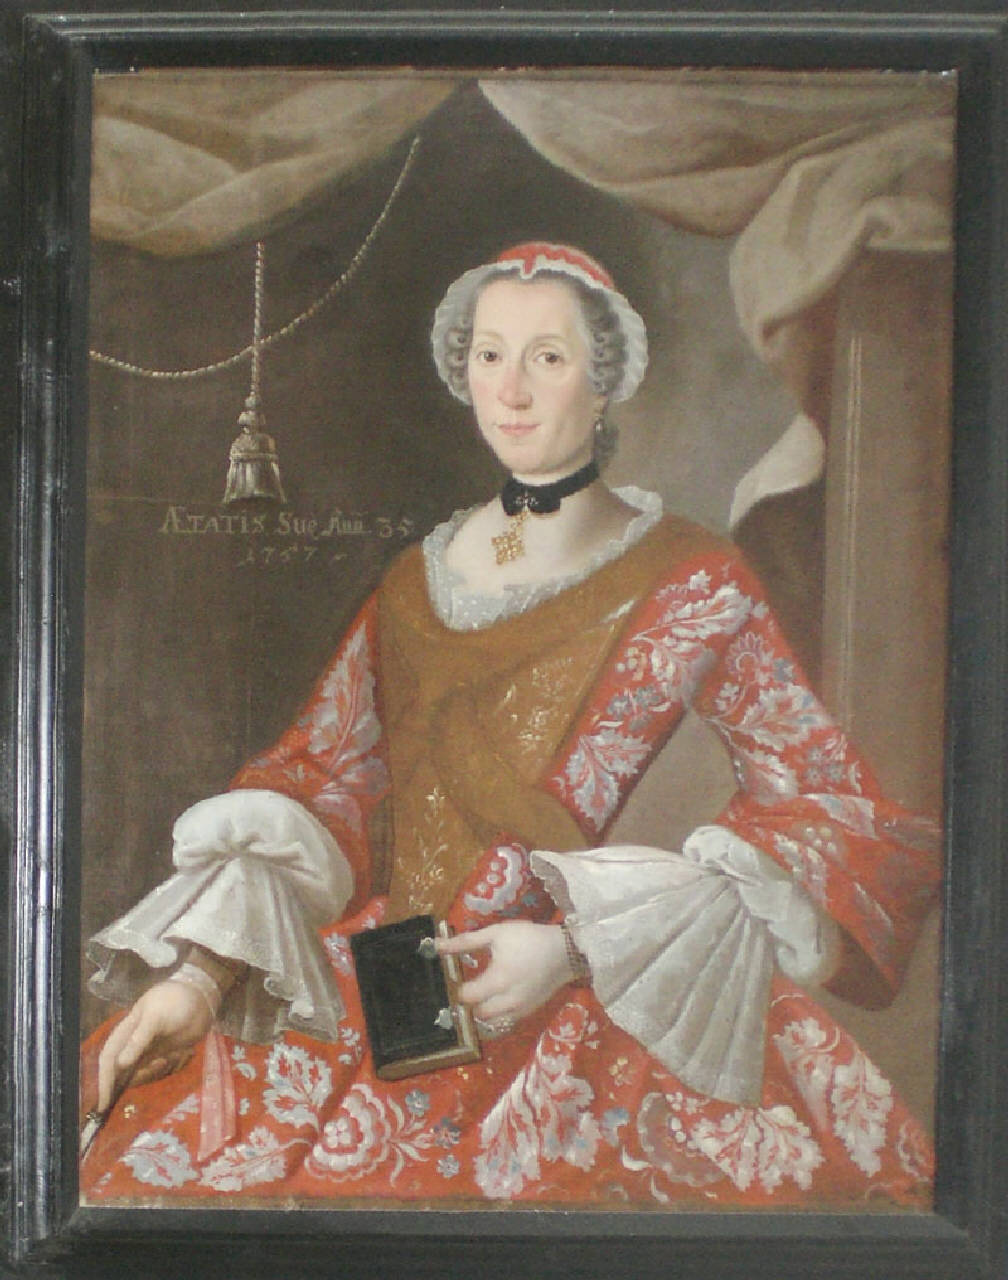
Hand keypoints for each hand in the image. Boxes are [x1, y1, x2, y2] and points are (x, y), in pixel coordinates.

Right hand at [96, 979, 212, 1112]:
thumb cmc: (175, 1001)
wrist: (202, 996)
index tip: (103, 1105)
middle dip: (143, 1075)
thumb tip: (121, 1064)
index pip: (109, 1059)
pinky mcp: (166, 1055)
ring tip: (177, 1051)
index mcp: (126, 1031)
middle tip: (163, 1062)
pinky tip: (185, 1051)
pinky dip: (174, 1066)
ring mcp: (151, 1051)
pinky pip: (164, 1071)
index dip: (104, 1081)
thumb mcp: (156, 1016)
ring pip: (147, 1074)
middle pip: (126, 1072)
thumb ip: (139, 1039)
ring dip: (161, 1069)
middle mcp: (134, 1045)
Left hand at [437, 921, 570, 1026]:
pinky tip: (501, 997)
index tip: (461, 977)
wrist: (564, 951)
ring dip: (485, 1011)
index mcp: (498, 980)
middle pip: (478, 1013)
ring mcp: (520, 1010)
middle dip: (473, 1002)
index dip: (460, 988)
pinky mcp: (529, 1013)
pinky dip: (500, 1013)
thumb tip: (438, 945)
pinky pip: (506, 1021)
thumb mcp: (496, 934)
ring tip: (486, 993)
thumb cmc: (528, 939)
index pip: (467, 997)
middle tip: (473, 986)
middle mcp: (508, 1001)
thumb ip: (466, 942)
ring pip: (492, 1022)